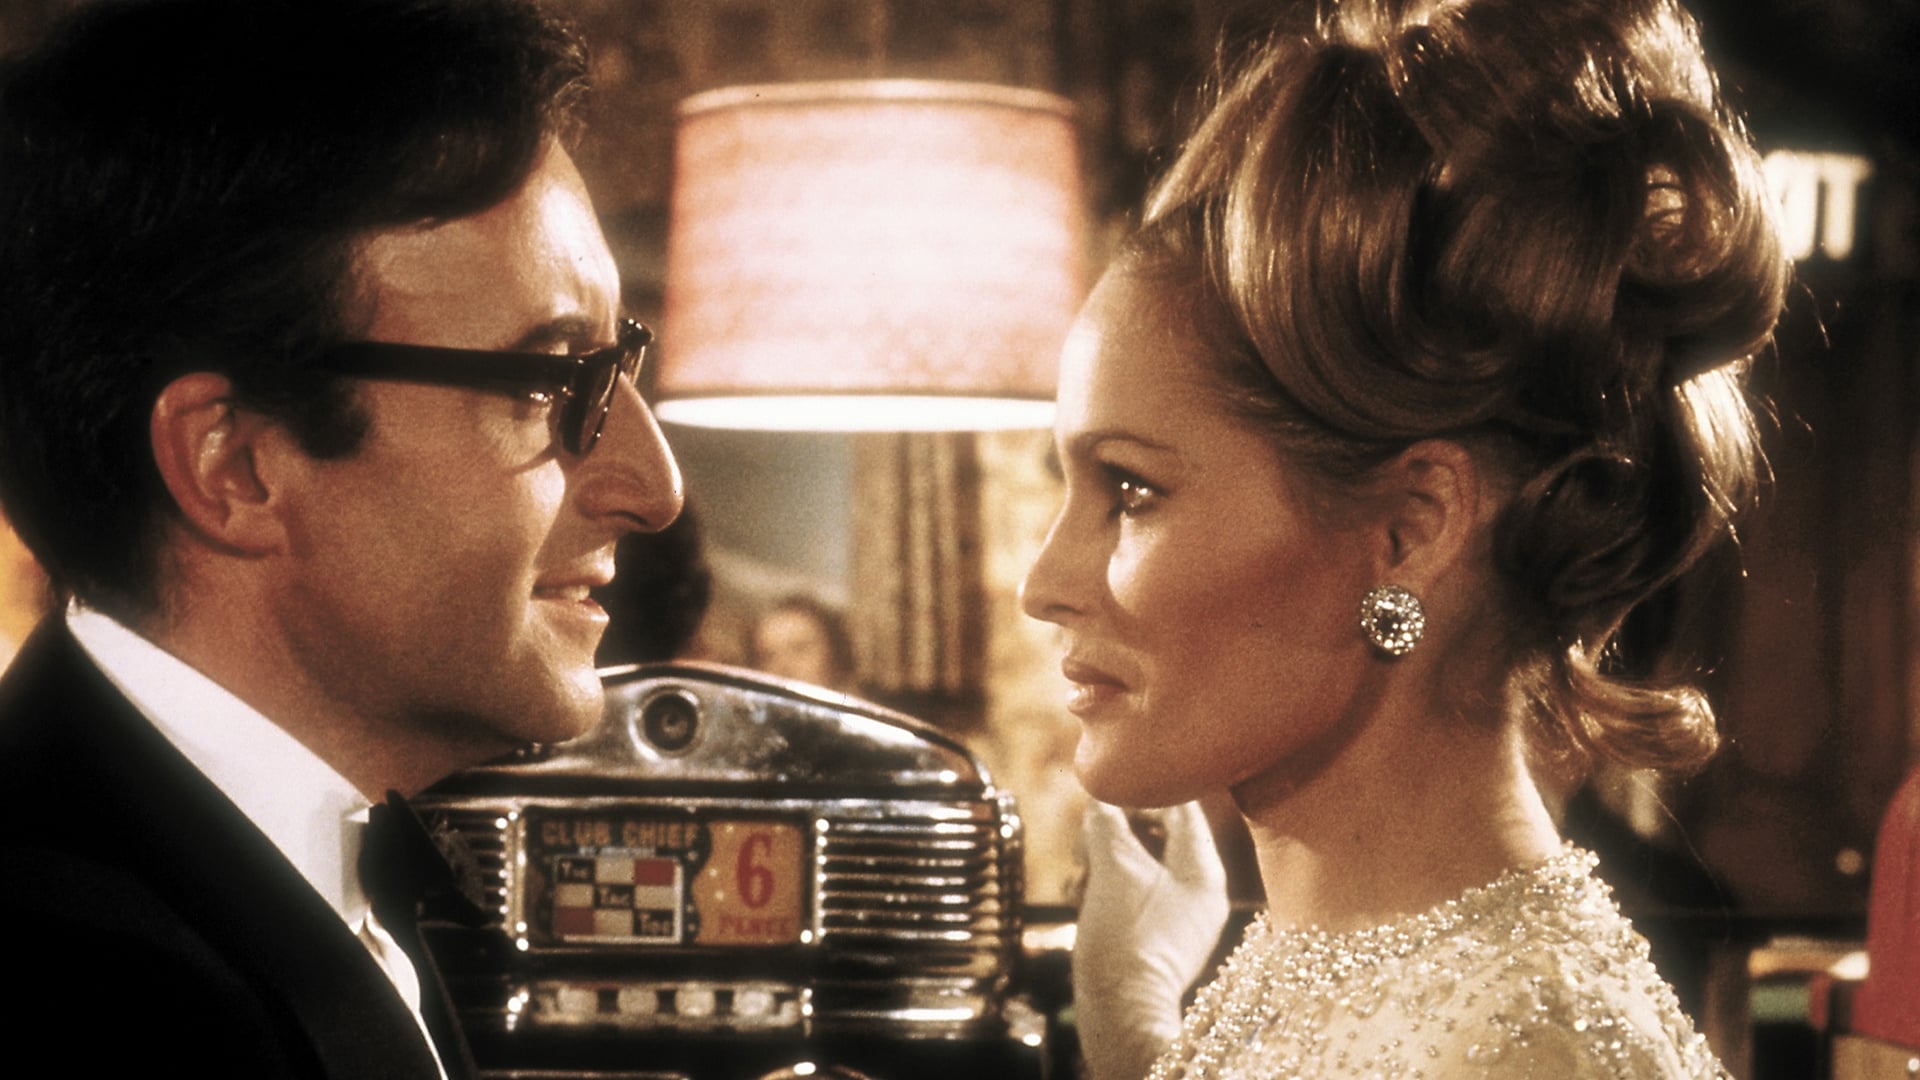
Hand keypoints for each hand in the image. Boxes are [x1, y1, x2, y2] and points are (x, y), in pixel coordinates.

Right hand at [1073, 799, 1229, 1079]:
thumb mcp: (1113, 868)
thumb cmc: (1124, 937)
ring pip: (1144, 866)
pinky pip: (1138, 896)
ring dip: (1110, 858)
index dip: (1147, 790)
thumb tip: (1100, 797)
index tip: (1115, 786)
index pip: (1184, 807)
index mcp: (1203, 869)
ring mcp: (1183, 919)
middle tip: (1090, 830)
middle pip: (1163, 836)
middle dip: (1121, 829)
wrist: (1122, 1012)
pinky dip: (1111, 887)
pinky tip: (1085, 895)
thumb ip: (1108, 824)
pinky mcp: (1161, 940)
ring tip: (1083, 867)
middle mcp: (1202, 892)